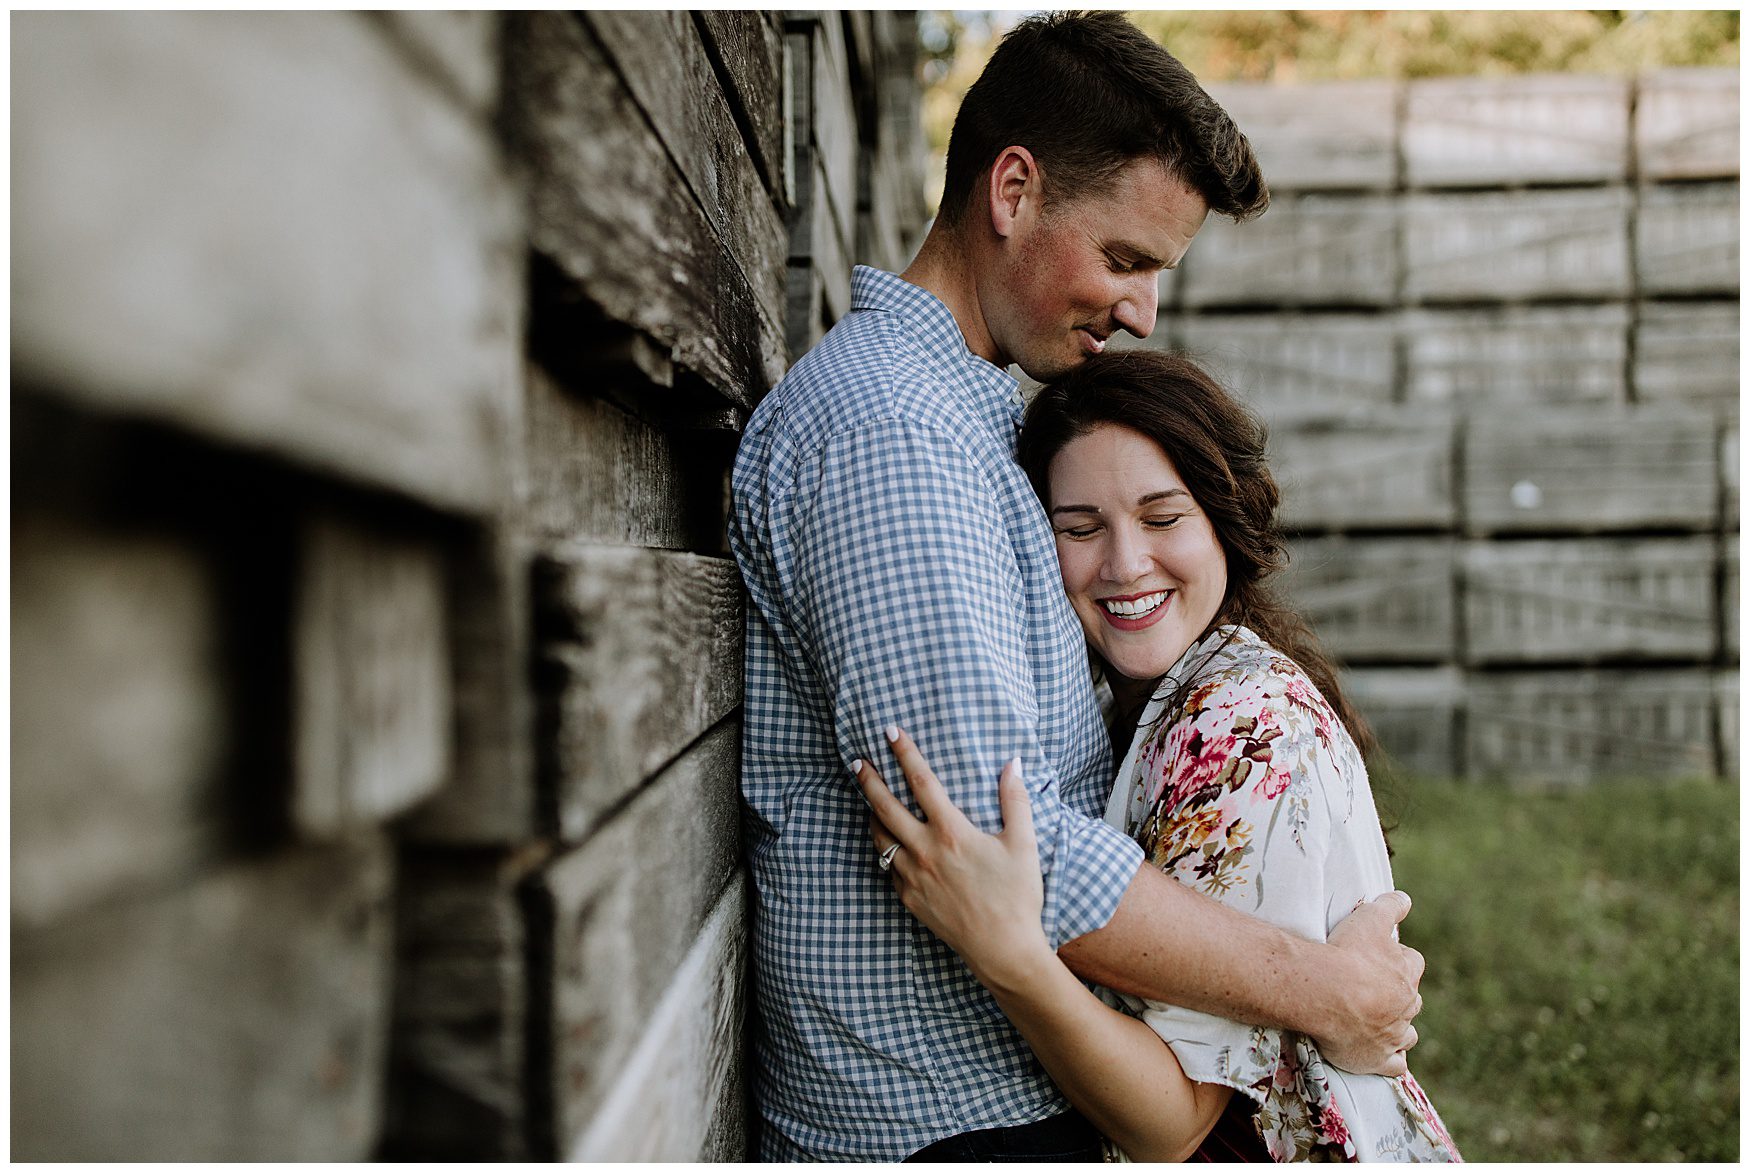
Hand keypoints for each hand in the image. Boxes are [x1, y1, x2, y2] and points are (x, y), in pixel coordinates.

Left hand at [855, 726, 1053, 988]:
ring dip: (872, 815)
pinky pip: (889, 867)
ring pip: (880, 838)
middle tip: (857, 762)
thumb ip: (1016, 799)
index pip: (922, 782)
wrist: (1003, 949)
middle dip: (868, 781)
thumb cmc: (1017, 896)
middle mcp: (925, 852)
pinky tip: (888, 843)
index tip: (891, 733)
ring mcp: (912, 877)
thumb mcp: (1024, 844)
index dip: (905, 754)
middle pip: (885, 807)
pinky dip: (885, 849)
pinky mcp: (909, 899)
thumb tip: (1013, 763)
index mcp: (952, 832)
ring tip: (869, 800)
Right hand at [1319, 891, 1424, 1075]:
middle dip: (1398, 996)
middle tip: (1371, 991)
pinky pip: (1395, 1065)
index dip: (1398, 960)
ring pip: (1407, 1034)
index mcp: (1406, 973)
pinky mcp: (1379, 1059)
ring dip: (1398, 1029)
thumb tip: (1406, 898)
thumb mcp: (1371, 918)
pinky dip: (1392, 1061)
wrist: (1326, 992)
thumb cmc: (1347, 953)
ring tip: (1378, 1024)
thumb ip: (1391, 906)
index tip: (1380, 958)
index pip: (1412, 963)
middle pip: (1411, 1000)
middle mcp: (1406, 1005)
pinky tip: (1383, 1057)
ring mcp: (1394, 1034)